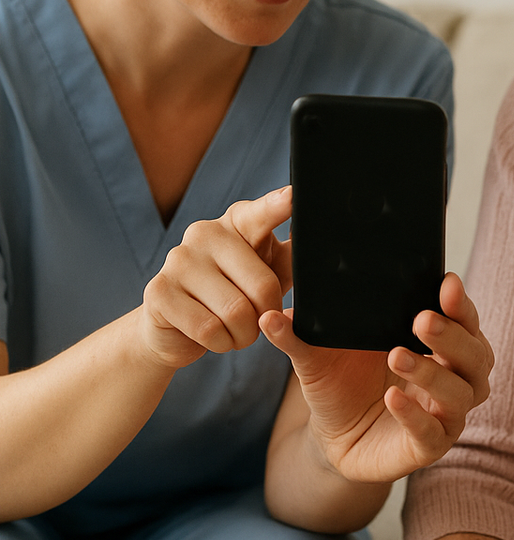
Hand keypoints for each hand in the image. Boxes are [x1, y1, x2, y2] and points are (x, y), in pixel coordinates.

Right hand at [138, 187, 292, 369]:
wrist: (177, 327)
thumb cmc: (236, 291)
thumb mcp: (271, 269)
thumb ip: (296, 253)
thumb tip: (329, 240)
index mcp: (238, 221)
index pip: (261, 213)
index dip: (278, 206)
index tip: (293, 195)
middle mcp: (205, 232)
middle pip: (261, 285)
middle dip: (268, 314)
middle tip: (261, 320)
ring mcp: (178, 259)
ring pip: (235, 312)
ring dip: (245, 335)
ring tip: (239, 331)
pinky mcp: (159, 291)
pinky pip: (208, 329)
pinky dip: (221, 343)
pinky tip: (217, 337)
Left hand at [260, 272, 493, 482]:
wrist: (331, 434)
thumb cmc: (341, 381)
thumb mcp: (320, 353)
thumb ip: (301, 334)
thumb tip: (271, 315)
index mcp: (438, 342)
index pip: (464, 318)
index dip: (459, 303)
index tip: (445, 282)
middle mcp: (453, 375)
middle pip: (475, 354)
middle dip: (452, 335)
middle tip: (422, 318)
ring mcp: (444, 414)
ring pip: (461, 392)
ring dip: (433, 372)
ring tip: (398, 355)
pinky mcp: (428, 447)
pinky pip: (433, 432)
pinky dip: (415, 414)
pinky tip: (392, 397)